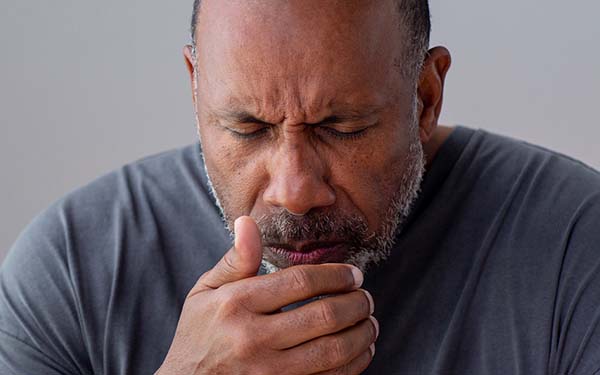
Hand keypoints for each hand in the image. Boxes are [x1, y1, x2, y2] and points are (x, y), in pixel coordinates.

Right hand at [156, 216, 377, 374]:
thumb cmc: (198, 335)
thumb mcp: (205, 292)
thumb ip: (235, 260)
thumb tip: (248, 223)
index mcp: (236, 304)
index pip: (300, 282)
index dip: (335, 275)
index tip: (353, 275)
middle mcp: (252, 339)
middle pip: (323, 316)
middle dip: (356, 303)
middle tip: (366, 297)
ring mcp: (268, 373)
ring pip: (332, 351)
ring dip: (361, 334)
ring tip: (369, 321)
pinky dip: (353, 365)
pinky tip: (359, 350)